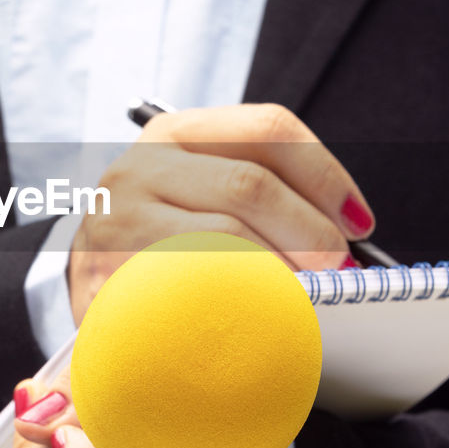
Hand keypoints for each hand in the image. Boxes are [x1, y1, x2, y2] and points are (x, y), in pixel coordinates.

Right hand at [68, 103, 373, 322]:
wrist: (90, 284)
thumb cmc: (165, 240)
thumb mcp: (201, 193)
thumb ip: (263, 192)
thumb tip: (347, 228)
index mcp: (178, 133)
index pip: (269, 129)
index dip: (326, 176)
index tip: (359, 222)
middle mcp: (143, 165)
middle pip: (251, 185)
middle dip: (310, 232)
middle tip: (339, 270)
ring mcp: (120, 218)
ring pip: (226, 237)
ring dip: (283, 273)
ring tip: (307, 298)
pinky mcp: (109, 274)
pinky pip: (195, 286)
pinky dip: (242, 304)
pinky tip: (261, 318)